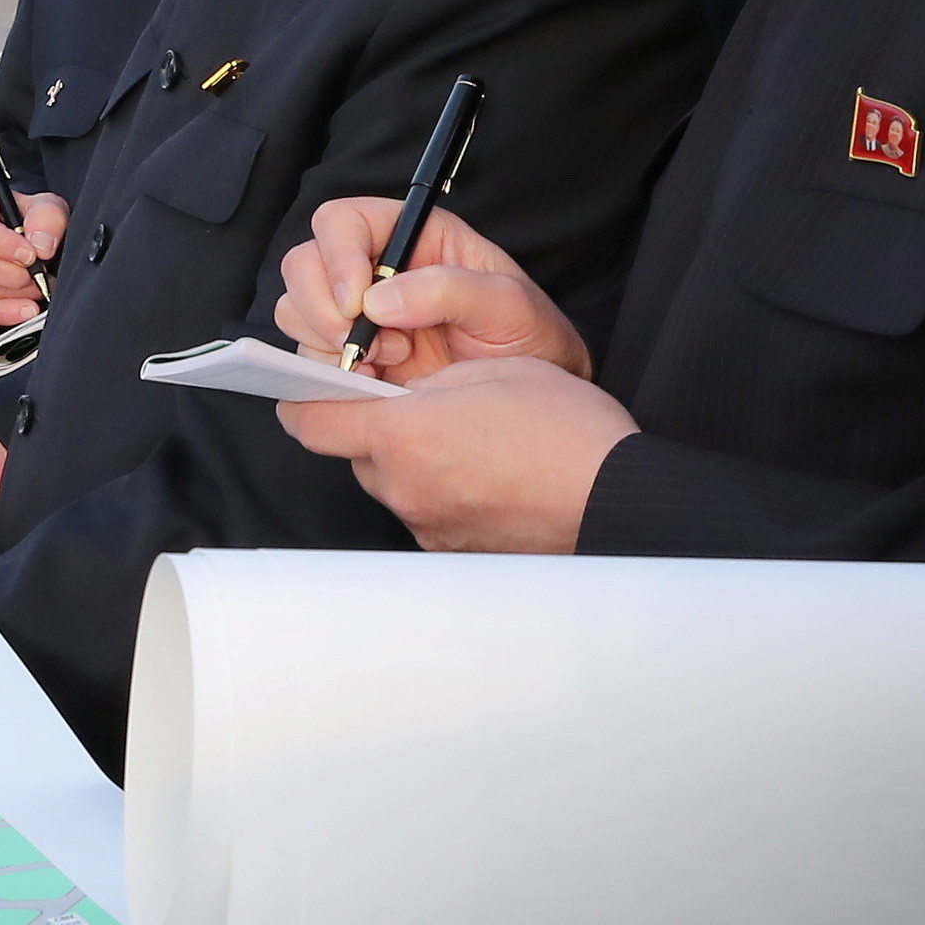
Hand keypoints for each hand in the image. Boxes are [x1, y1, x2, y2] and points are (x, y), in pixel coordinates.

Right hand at [0, 185, 66, 327]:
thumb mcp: (44, 206)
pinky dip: (3, 313)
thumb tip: (41, 247)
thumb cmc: (24, 218)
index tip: (30, 256)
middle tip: (40, 275)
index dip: (4, 244)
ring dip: (14, 293)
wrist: (15, 235)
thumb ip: (47, 219)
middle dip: (14, 274)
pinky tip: (23, 310)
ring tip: (36, 286)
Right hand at [272, 197, 588, 382]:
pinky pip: (308, 355)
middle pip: (304, 264)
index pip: (342, 221)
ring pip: (295, 309)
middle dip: (321, 308)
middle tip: (363, 346)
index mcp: (411, 236)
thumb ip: (452, 290)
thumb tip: (378, 300)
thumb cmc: (529, 340)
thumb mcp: (511, 305)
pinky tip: (375, 383)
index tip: (356, 302)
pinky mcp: (349, 355)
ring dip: (326, 343)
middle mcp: (372, 269)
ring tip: (385, 365)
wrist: (530, 401)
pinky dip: (329, 373)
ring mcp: (355, 313)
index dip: (337, 255)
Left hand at [282, 354, 637, 552]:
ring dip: (413, 462)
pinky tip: (487, 478)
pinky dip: (442, 493)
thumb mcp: (488, 372)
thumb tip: (393, 396)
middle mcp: (403, 488)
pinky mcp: (452, 552)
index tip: (309, 388)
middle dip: (376, 428)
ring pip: (393, 483)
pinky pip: (426, 512)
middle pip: (355, 453)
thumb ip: (421, 384)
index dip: (303, 400)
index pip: (309, 422)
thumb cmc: (565, 429)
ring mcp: (427, 526)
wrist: (621, 498)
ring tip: (470, 444)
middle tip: (424, 409)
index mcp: (401, 436)